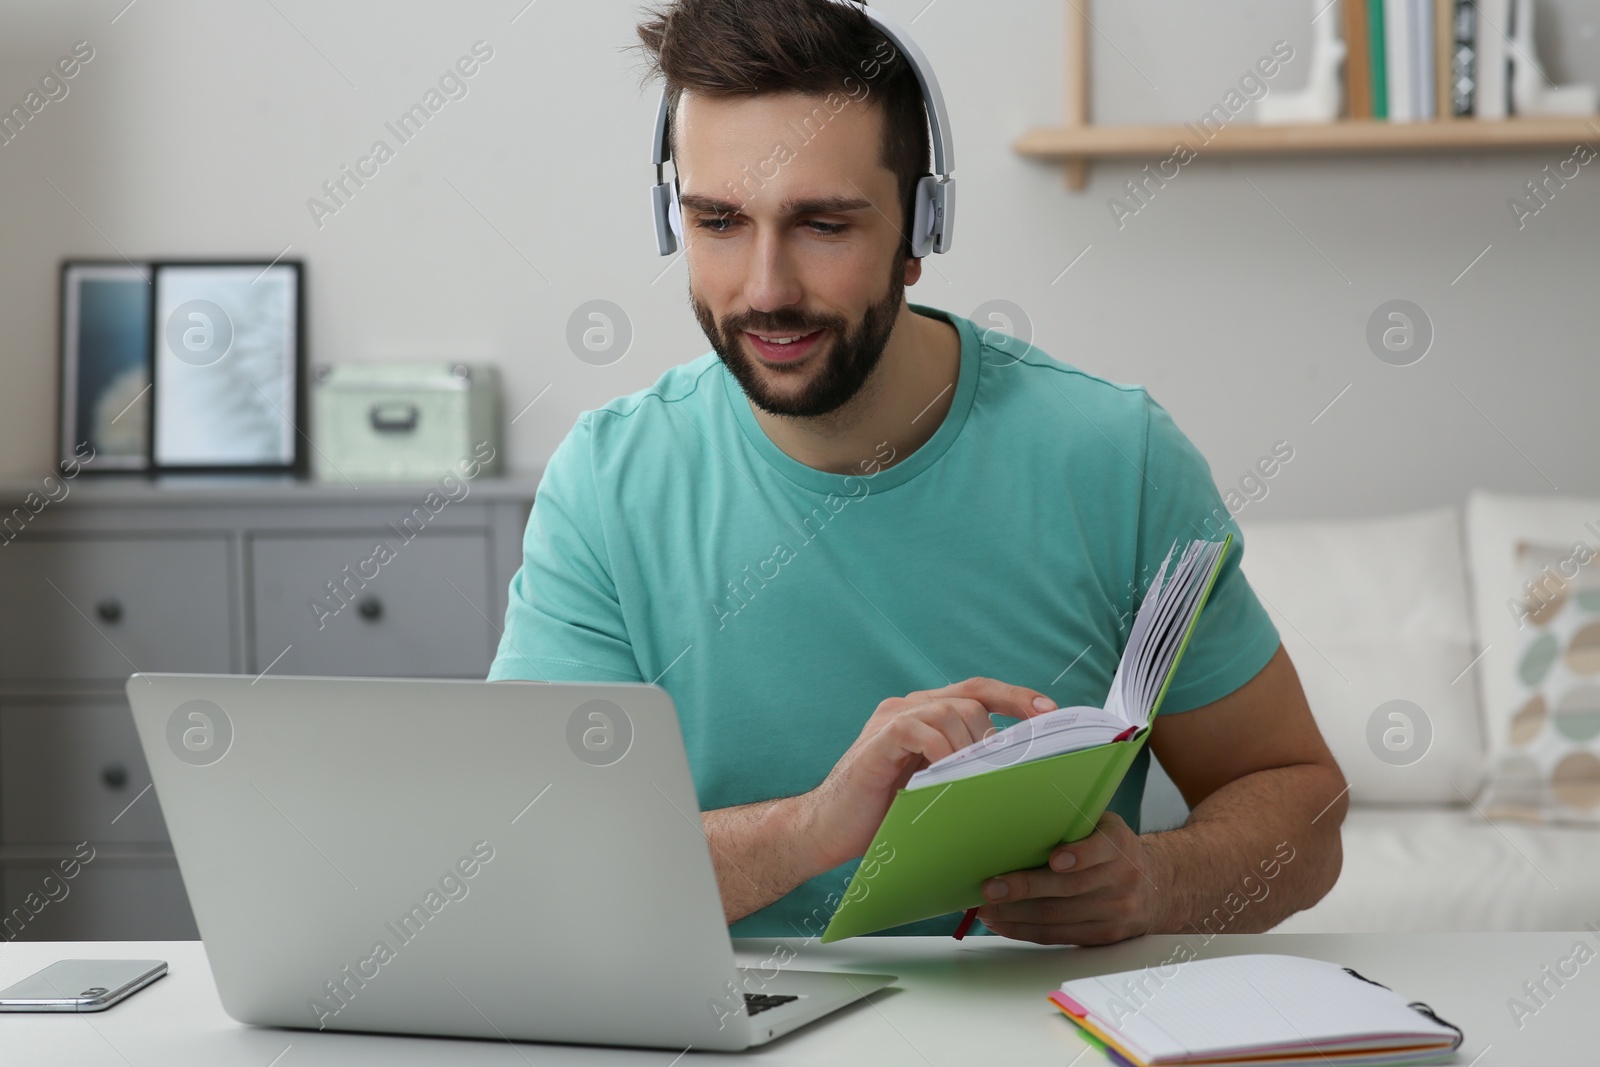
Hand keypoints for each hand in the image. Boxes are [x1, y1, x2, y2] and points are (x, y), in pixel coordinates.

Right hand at [799, 678, 1056, 871]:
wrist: (826, 832)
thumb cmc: (884, 816)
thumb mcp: (936, 789)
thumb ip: (965, 772)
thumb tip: (1020, 781)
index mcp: (926, 714)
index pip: (978, 691)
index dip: (1016, 697)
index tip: (1050, 713)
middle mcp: (909, 707)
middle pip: (970, 700)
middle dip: (993, 736)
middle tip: (998, 774)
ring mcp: (892, 719)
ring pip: (949, 709)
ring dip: (969, 746)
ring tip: (970, 779)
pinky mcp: (878, 739)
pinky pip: (919, 729)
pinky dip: (940, 751)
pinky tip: (943, 776)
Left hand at [975, 811, 1160, 945]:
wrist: (1156, 886)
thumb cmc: (1113, 849)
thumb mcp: (1103, 827)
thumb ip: (1073, 826)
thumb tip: (1019, 822)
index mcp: (1119, 846)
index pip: (1101, 850)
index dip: (1079, 855)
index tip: (1055, 859)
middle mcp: (1122, 880)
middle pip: (1069, 889)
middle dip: (1025, 889)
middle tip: (990, 889)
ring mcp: (1115, 912)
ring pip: (1059, 917)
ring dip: (1017, 915)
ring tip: (986, 909)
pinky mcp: (1103, 935)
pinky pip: (1059, 935)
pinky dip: (1025, 930)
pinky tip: (1002, 923)